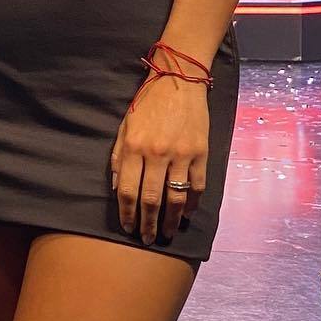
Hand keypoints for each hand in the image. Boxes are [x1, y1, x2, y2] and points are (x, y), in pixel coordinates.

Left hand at [110, 71, 209, 244]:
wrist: (178, 81)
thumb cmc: (147, 104)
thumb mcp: (124, 128)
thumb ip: (120, 159)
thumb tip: (119, 189)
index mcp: (134, 147)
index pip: (128, 191)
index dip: (128, 214)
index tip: (128, 227)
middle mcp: (156, 153)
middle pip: (151, 199)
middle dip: (148, 223)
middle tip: (147, 239)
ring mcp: (181, 154)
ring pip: (176, 197)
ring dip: (171, 219)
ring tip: (167, 232)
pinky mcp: (201, 152)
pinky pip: (197, 185)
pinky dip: (193, 202)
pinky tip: (188, 212)